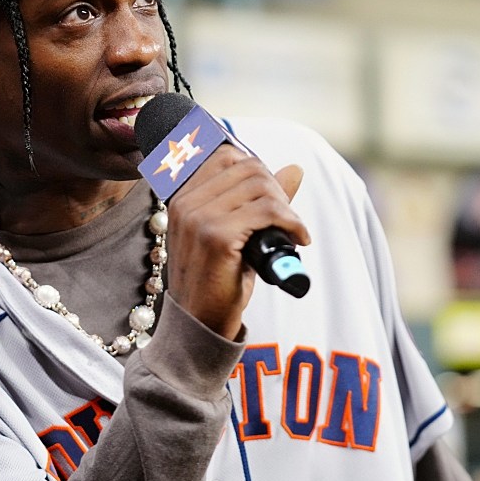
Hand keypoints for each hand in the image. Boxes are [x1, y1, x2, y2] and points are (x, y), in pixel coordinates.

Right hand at [164, 144, 309, 339]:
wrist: (200, 324)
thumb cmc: (217, 280)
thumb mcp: (235, 233)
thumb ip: (258, 198)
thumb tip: (294, 169)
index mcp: (182, 197)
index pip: (227, 156)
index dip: (259, 172)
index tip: (272, 197)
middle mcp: (185, 202)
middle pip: (248, 167)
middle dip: (276, 189)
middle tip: (286, 218)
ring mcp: (198, 218)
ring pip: (261, 186)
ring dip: (286, 208)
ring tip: (292, 231)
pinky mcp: (216, 237)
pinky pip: (267, 212)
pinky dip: (291, 222)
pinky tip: (298, 240)